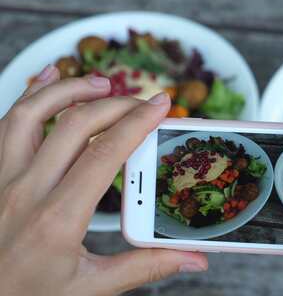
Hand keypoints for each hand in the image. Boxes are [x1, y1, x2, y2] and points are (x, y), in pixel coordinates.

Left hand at [0, 65, 207, 295]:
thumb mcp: (90, 288)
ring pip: (31, 113)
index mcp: (58, 219)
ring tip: (101, 83)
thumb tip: (193, 259)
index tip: (161, 105)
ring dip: (69, 89)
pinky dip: (29, 95)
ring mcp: (1, 179)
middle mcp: (25, 191)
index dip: (138, 123)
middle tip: (144, 102)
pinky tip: (48, 79)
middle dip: (117, 104)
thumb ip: (144, 267)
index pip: (105, 154)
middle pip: (75, 125)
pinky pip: (5, 124)